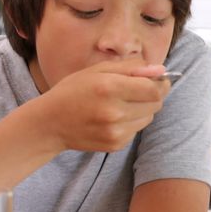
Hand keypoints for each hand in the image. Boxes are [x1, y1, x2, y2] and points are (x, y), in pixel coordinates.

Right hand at [36, 60, 169, 152]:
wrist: (50, 123)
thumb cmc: (72, 91)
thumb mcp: (97, 70)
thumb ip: (131, 67)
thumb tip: (160, 69)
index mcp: (109, 87)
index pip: (154, 89)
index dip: (160, 83)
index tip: (155, 79)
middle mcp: (114, 112)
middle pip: (156, 104)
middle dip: (152, 95)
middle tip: (137, 89)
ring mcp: (115, 131)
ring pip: (148, 117)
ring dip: (142, 109)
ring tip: (120, 104)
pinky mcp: (115, 144)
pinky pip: (136, 130)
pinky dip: (130, 122)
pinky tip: (112, 118)